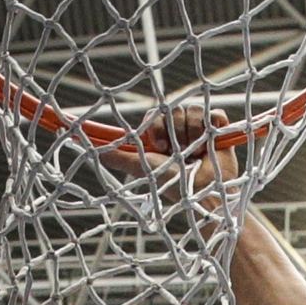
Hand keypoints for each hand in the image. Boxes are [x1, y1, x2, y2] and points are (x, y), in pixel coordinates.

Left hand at [116, 103, 238, 195]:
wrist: (204, 194)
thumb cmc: (174, 185)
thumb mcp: (141, 167)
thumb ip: (117, 156)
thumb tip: (85, 146)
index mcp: (163, 135)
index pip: (154, 115)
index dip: (156, 127)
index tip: (160, 146)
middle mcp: (181, 130)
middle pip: (172, 110)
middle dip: (174, 132)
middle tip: (178, 153)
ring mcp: (201, 128)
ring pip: (191, 110)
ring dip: (192, 134)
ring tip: (198, 154)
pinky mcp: (220, 128)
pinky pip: (213, 112)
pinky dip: (211, 127)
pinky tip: (210, 146)